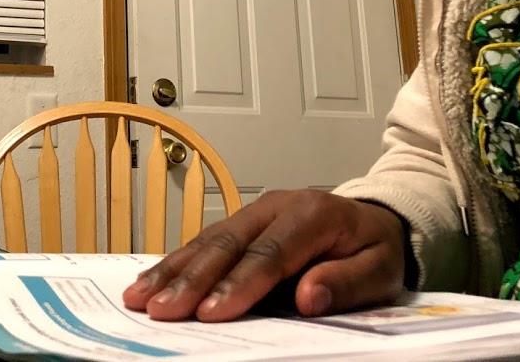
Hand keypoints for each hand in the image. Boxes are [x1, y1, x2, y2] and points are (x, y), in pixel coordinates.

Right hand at [122, 190, 405, 320]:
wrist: (373, 218)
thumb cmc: (374, 249)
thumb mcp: (380, 268)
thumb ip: (348, 282)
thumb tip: (309, 296)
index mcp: (313, 215)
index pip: (270, 253)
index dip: (239, 284)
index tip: (210, 312)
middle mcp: (276, 206)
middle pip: (228, 244)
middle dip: (191, 280)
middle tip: (161, 310)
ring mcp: (254, 210)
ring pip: (207, 239)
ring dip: (172, 270)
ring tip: (140, 297)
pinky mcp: (240, 221)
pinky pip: (204, 240)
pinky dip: (176, 262)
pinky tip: (151, 280)